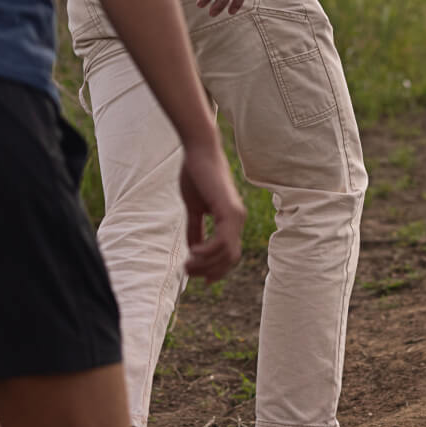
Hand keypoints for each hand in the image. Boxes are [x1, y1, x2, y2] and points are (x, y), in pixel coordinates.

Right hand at [178, 142, 246, 281]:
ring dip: (206, 264)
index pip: (229, 254)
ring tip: (187, 264)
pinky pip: (222, 241)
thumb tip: (192, 249)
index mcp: (231, 219)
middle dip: (209, 270)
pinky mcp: (229, 211)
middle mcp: (238, 220)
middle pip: (230, 259)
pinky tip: (192, 251)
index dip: (215, 268)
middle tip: (187, 271)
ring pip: (227, 254)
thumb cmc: (196, 174)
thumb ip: (194, 228)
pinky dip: (207, 251)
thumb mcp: (193, 207)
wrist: (199, 151)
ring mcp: (236, 216)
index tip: (195, 275)